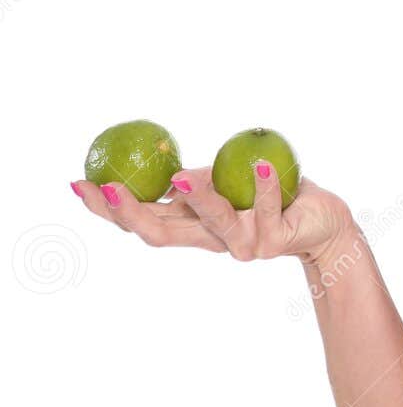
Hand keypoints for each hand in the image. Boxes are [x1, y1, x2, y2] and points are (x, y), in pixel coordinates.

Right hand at [72, 164, 353, 265]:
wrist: (320, 219)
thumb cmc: (266, 194)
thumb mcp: (223, 183)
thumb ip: (194, 182)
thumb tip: (157, 165)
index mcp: (193, 228)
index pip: (141, 223)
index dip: (107, 209)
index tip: (78, 184)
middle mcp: (212, 241)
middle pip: (162, 235)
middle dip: (132, 214)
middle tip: (110, 187)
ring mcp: (244, 244)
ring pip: (215, 225)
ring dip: (198, 200)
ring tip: (181, 176)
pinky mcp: (277, 239)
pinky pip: (268, 208)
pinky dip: (263, 184)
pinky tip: (259, 162)